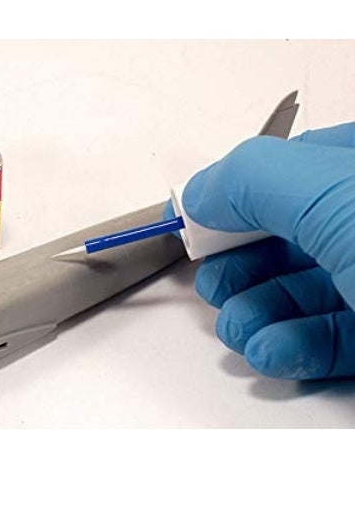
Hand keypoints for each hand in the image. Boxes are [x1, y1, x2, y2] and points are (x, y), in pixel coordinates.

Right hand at [171, 123, 354, 379]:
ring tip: (239, 329)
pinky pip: (332, 338)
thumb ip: (252, 180)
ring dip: (256, 313)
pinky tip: (271, 351)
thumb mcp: (333, 190)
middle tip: (215, 283)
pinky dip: (292, 346)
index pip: (283, 173)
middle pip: (286, 237)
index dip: (230, 198)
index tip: (191, 225)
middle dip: (239, 266)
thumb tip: (199, 195)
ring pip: (303, 292)